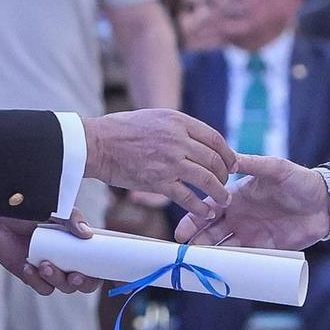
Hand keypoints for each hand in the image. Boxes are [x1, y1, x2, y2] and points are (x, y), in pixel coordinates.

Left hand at [0, 211, 100, 296]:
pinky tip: (28, 266)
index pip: (100, 265)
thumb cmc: (33, 209)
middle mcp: (70, 260)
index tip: (109, 278)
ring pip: (63, 287)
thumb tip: (87, 233)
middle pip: (85, 283)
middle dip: (83, 283)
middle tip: (74, 276)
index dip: (108, 275)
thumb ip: (72, 218)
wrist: (2, 216)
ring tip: (44, 264)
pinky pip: (42, 287)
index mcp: (80, 245)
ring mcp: (53, 269)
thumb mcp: (56, 210)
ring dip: (56, 279)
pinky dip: (36, 280)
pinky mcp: (34, 276)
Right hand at [83, 109, 234, 217]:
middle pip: (214, 160)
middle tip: (226, 183)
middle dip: (225, 174)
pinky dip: (200, 207)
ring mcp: (170, 162)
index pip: (215, 138)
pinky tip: (205, 211)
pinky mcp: (159, 182)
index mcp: (178, 121)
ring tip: (223, 199)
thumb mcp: (156, 118)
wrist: (97, 144)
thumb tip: (198, 141)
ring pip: (207, 179)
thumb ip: (178, 128)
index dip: (228, 154)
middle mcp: (178, 140)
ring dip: (219, 192)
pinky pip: (188, 197)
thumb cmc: (121, 130)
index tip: (232, 164)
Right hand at [176, 154, 329, 251]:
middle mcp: (239, 217)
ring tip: (196, 265)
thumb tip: (228, 158)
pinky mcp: (264, 249)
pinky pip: (242, 260)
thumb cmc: (300, 181)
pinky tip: (219, 271)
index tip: (181, 231)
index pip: (208, 208)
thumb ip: (253, 163)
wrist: (326, 204)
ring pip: (222, 248)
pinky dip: (230, 265)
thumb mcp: (276, 168)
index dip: (193, 219)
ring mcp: (250, 234)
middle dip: (194, 241)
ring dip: (209, 255)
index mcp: (236, 197)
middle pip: (209, 231)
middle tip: (183, 253)